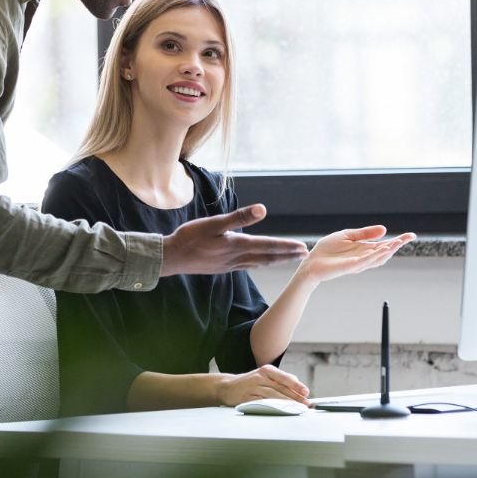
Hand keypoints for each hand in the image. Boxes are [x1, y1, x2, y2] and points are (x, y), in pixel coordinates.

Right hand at [160, 204, 308, 275]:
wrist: (171, 258)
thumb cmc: (189, 237)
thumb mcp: (213, 223)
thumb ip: (239, 217)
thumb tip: (263, 209)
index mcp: (237, 245)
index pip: (268, 245)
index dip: (287, 247)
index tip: (303, 248)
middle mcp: (236, 258)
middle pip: (268, 257)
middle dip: (287, 256)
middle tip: (305, 255)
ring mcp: (230, 265)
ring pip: (259, 263)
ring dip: (276, 260)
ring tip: (289, 258)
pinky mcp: (223, 268)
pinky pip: (248, 266)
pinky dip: (260, 263)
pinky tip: (261, 262)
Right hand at [215, 365, 311, 406]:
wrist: (227, 386)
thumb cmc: (249, 382)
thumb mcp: (264, 375)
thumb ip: (280, 378)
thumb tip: (297, 382)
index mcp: (266, 370)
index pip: (284, 377)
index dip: (296, 385)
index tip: (306, 392)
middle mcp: (260, 377)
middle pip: (280, 388)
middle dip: (295, 397)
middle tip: (306, 404)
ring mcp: (252, 388)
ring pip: (273, 396)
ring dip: (286, 403)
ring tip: (297, 409)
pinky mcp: (247, 398)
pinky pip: (262, 403)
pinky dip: (273, 407)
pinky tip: (281, 411)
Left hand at [298, 227, 413, 283]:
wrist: (312, 262)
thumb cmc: (327, 250)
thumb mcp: (347, 235)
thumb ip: (364, 233)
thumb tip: (384, 229)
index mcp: (364, 249)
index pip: (384, 244)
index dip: (398, 240)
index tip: (410, 235)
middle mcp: (364, 257)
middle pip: (385, 251)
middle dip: (397, 244)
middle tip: (409, 237)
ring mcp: (358, 263)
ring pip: (378, 257)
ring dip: (389, 250)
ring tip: (399, 242)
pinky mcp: (350, 266)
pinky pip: (365, 261)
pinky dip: (375, 256)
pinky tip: (383, 250)